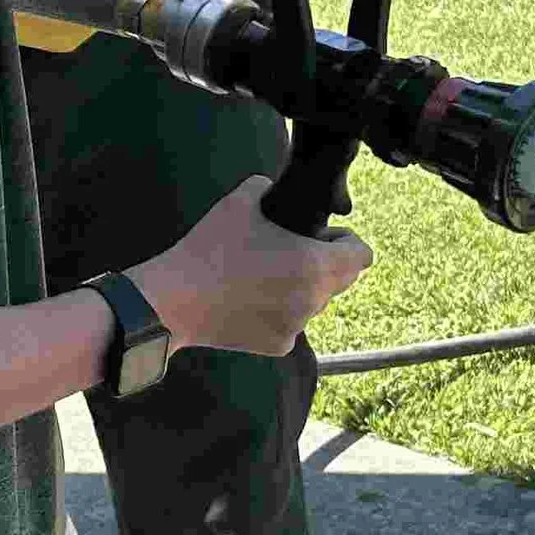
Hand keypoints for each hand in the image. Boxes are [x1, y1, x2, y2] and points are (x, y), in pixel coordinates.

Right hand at [135, 178, 370, 358]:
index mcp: (315, 265)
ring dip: (300, 288)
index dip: (345, 241)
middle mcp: (314, 301)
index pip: (362, 257)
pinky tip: (248, 299)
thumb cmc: (209, 249)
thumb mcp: (239, 202)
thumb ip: (267, 189)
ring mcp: (297, 327)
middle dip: (324, 263)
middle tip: (287, 251)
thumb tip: (273, 191)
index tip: (320, 236)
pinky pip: (291, 323)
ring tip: (261, 275)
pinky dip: (278, 311)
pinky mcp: (279, 345)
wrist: (173, 301)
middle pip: (341, 280)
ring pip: (314, 302)